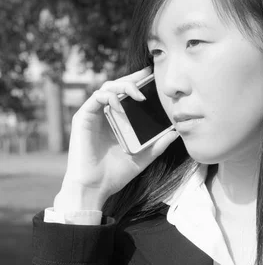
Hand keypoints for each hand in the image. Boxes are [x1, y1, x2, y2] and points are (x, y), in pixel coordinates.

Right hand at [54, 66, 178, 210]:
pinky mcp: (82, 118)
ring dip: (123, 86)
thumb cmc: (116, 174)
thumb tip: (177, 131)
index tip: (154, 77)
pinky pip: (95, 97)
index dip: (139, 82)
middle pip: (118, 85)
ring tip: (139, 94)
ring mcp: (93, 115)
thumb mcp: (144, 156)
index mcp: (117, 120)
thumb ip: (159, 143)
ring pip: (107, 87)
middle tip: (149, 77)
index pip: (128, 94)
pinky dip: (109, 96)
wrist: (95, 188)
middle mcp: (104, 114)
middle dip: (134, 79)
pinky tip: (120, 104)